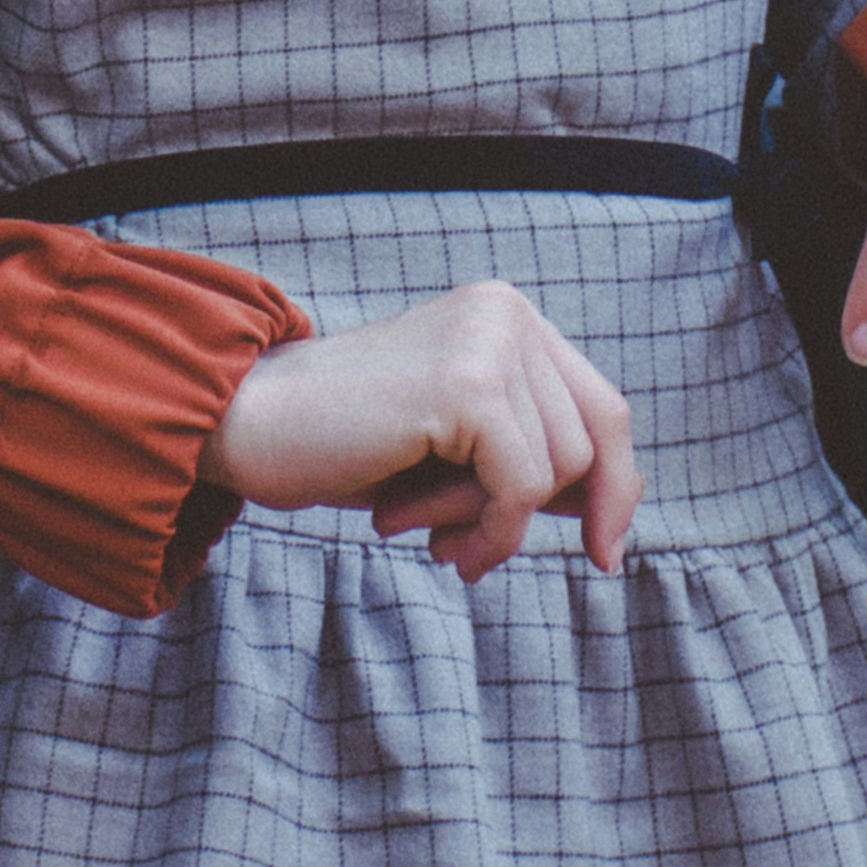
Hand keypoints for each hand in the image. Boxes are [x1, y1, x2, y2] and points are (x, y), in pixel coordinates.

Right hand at [202, 278, 641, 580]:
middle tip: (454, 544)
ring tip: (419, 523)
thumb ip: (528, 458)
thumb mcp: (455, 451)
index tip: (604, 554)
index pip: (603, 409)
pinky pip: (522, 488)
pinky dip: (490, 533)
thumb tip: (614, 508)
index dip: (616, 487)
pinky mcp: (467, 383)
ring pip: (557, 473)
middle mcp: (506, 312)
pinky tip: (433, 543)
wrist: (249, 427)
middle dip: (529, 514)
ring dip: (490, 523)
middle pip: (589, 445)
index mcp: (506, 316)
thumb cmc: (345, 445)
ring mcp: (489, 340)